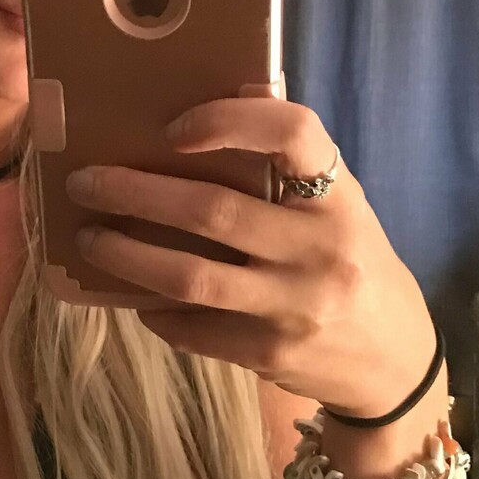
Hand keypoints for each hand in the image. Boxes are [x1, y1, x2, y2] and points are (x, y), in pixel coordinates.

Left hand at [63, 78, 437, 420]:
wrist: (392, 363)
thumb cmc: (351, 265)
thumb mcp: (339, 209)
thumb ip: (287, 171)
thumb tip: (201, 116)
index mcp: (340, 196)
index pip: (294, 134)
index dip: (228, 122)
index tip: (172, 129)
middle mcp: (322, 247)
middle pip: (213, 211)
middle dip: (134, 193)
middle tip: (85, 183)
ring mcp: (296, 306)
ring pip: (190, 277)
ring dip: (126, 254)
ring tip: (90, 237)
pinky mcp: (270, 354)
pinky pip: (193, 327)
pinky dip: (154, 309)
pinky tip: (133, 295)